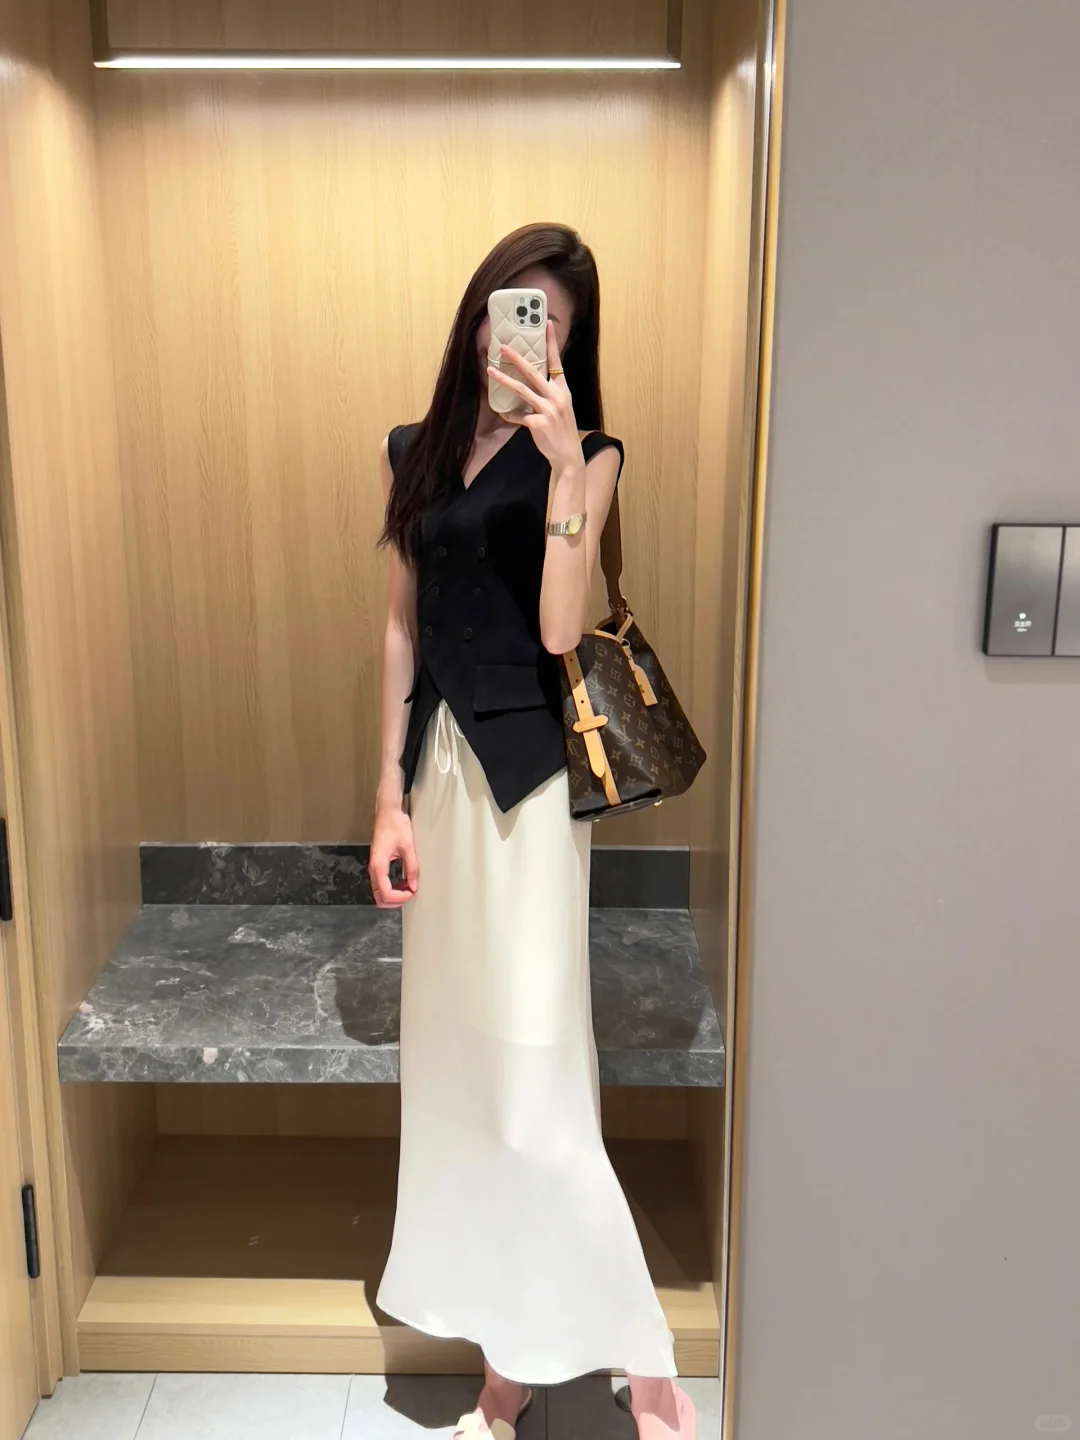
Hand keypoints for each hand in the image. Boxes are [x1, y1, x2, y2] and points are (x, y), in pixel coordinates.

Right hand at [368, 805, 418, 907]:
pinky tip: (404, 883)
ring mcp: (374, 867)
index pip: (385, 893)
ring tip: (409, 889)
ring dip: (394, 895)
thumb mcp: (408, 847)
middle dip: (395, 901)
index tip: (412, 892)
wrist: (388, 811)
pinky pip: (382, 883)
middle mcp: (373, 868)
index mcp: (378, 865)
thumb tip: (414, 886)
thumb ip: (412, 868)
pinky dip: (392, 888)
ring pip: (379, 892)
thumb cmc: (396, 825)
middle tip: (411, 894)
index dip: (400, 898)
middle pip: (379, 897)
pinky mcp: (378, 864)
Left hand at [487, 323, 583, 477]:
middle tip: (503, 347)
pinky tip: (503, 414)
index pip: (556, 361)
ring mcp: (547, 409)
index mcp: (563, 389)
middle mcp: (556, 396)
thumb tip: (529, 385)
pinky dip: (509, 415)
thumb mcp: (561, 408)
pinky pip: (517, 415)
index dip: (551, 342)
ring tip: (490, 370)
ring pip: (521, 389)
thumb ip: (548, 394)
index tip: (546, 323)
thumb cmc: (562, 430)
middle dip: (516, 357)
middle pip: (533, 371)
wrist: (568, 454)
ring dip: (503, 379)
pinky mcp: (537, 422)